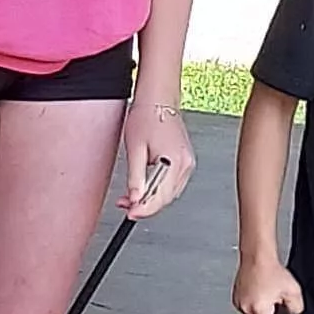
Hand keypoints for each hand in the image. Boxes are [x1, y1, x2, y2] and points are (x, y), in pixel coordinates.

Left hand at [120, 98, 194, 216]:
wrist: (157, 99)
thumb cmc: (146, 117)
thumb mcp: (135, 148)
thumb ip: (135, 177)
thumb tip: (135, 199)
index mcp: (174, 161)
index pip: (160, 197)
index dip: (144, 209)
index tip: (130, 214)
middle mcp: (185, 164)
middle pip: (166, 197)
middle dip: (145, 205)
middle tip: (126, 206)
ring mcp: (187, 163)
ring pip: (169, 192)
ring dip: (150, 198)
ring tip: (130, 198)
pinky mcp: (184, 160)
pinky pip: (171, 183)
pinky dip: (158, 189)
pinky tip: (144, 188)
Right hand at [233, 254, 304, 313]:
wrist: (258, 255)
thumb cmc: (272, 270)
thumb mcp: (294, 291)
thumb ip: (296, 309)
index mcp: (258, 309)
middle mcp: (245, 307)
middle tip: (275, 300)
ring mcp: (238, 301)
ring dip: (259, 308)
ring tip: (266, 293)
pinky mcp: (235, 295)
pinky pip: (246, 305)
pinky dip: (252, 301)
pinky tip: (259, 290)